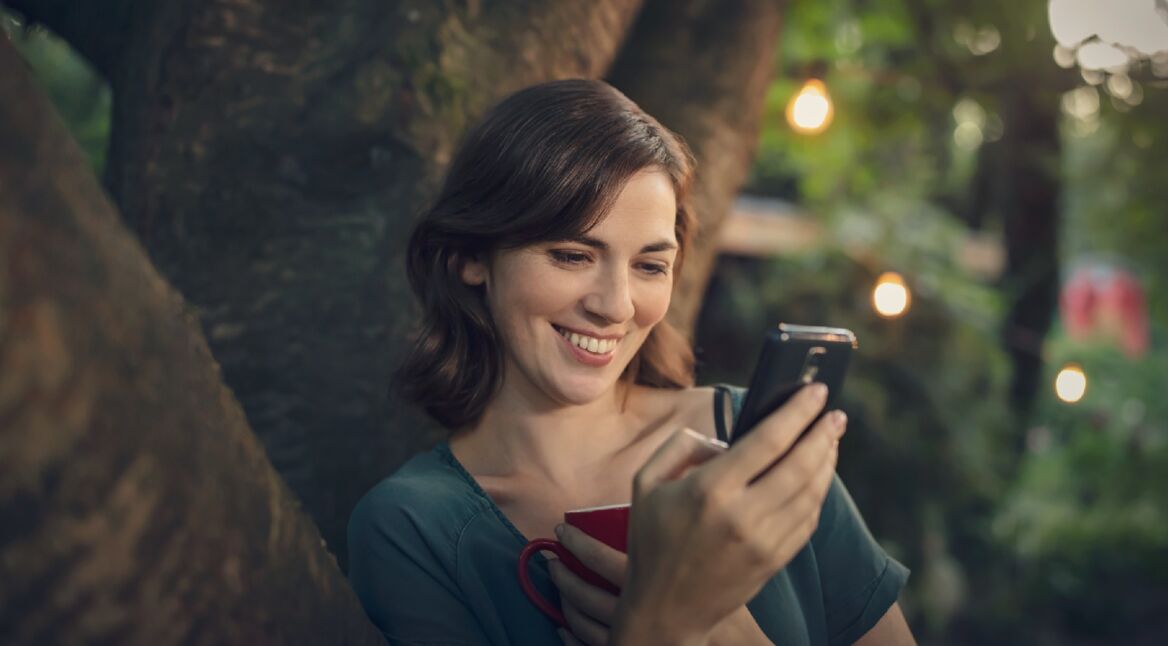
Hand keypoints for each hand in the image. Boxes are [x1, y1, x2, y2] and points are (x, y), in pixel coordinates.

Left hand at [550, 529, 767, 645]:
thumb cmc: (729, 598)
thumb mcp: (715, 554)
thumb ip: (689, 521)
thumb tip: (674, 477)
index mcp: (657, 579)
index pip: (603, 561)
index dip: (576, 544)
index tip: (561, 529)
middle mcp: (642, 611)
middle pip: (588, 595)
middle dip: (563, 575)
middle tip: (551, 558)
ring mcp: (638, 637)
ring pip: (587, 623)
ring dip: (565, 605)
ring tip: (559, 585)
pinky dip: (573, 637)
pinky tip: (563, 629)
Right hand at [611, 384, 844, 644]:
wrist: (665, 609)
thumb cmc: (652, 539)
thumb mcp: (645, 483)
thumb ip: (678, 446)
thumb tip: (721, 438)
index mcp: (709, 489)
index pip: (769, 440)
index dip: (798, 411)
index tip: (816, 391)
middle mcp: (742, 516)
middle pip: (801, 464)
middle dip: (823, 433)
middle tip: (835, 413)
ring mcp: (763, 542)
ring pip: (811, 492)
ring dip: (826, 461)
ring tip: (830, 439)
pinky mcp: (775, 561)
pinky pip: (808, 519)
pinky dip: (818, 493)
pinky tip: (817, 475)